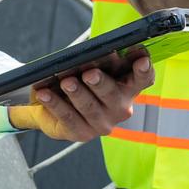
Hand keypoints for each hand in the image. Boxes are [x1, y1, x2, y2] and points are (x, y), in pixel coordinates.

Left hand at [8, 51, 151, 145]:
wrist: (54, 104)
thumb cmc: (79, 80)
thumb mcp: (89, 67)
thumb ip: (96, 61)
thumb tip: (90, 54)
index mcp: (127, 88)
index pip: (143, 79)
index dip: (144, 71)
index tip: (142, 60)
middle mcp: (120, 108)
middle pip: (113, 95)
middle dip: (101, 83)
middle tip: (89, 74)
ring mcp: (102, 123)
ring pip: (89, 108)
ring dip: (77, 94)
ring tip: (66, 82)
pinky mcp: (82, 133)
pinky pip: (68, 118)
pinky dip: (55, 104)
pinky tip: (44, 94)